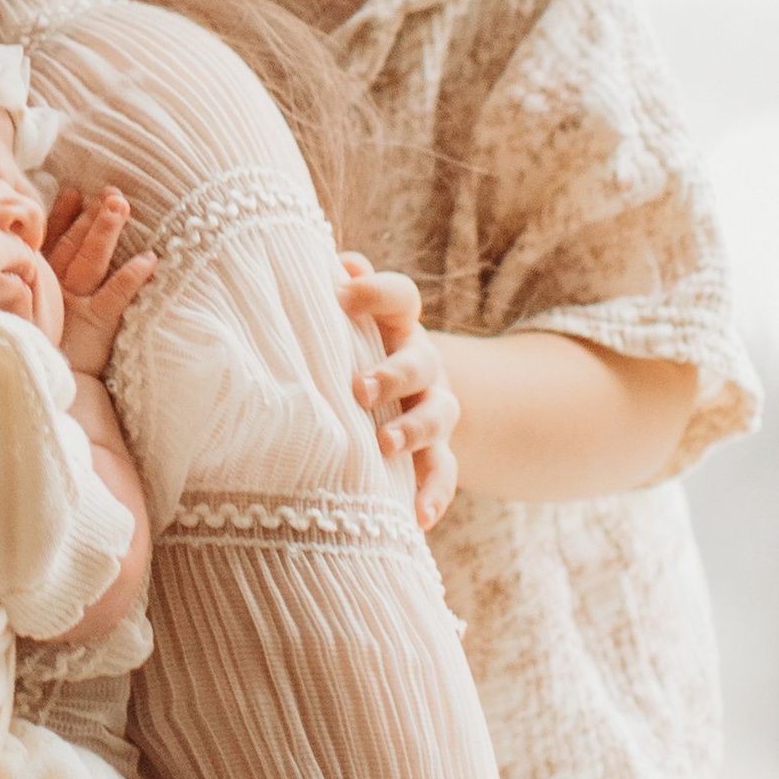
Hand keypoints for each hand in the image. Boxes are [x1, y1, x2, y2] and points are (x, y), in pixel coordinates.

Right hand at [38, 186, 155, 376]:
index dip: (65, 215)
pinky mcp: (95, 323)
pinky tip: (149, 260)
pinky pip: (115, 296)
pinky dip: (131, 277)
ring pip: (91, 260)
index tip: (75, 191)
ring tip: (120, 206)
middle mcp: (58, 288)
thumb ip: (24, 280)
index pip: (54, 241)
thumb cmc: (44, 346)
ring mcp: (76, 304)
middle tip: (111, 192)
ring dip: (105, 232)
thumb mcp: (28, 310)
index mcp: (42, 282)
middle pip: (76, 244)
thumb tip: (26, 247)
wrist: (52, 387)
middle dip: (93, 217)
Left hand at [338, 253, 459, 530]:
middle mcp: (422, 363)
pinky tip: (418, 517)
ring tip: (385, 446)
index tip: (342, 294)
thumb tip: (336, 261)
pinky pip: (442, 473)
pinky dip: (433, 494)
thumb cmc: (349, 351)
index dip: (376, 292)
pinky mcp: (435, 452)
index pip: (400, 296)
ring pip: (438, 415)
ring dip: (413, 429)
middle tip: (358, 388)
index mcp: (396, 325)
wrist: (394, 395)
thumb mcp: (342, 322)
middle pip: (420, 361)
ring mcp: (433, 408)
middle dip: (393, 374)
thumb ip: (337, 294)